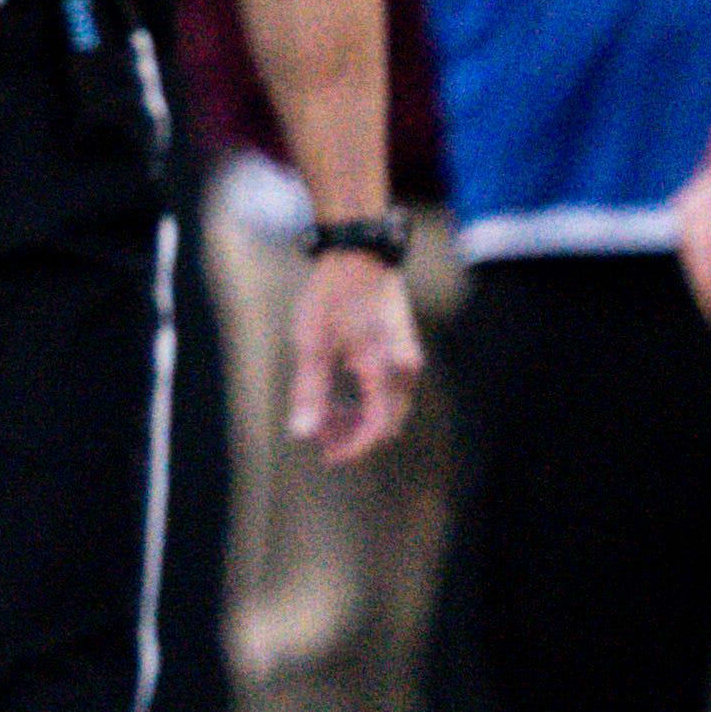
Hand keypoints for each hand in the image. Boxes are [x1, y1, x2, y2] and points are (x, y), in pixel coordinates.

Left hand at [286, 249, 424, 463]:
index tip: (326, 457)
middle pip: (386, 422)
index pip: (376, 429)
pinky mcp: (402, 350)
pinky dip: (366, 400)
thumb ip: (310, 392)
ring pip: (388, 407)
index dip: (353, 449)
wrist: (358, 254)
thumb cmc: (332, 296)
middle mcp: (405, 369)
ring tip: (324, 417)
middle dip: (354, 436)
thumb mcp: (312, 344)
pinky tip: (338, 395)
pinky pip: (389, 389)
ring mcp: (407, 359)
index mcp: (386, 372)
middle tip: (319, 438)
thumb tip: (303, 433)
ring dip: (359, 419)